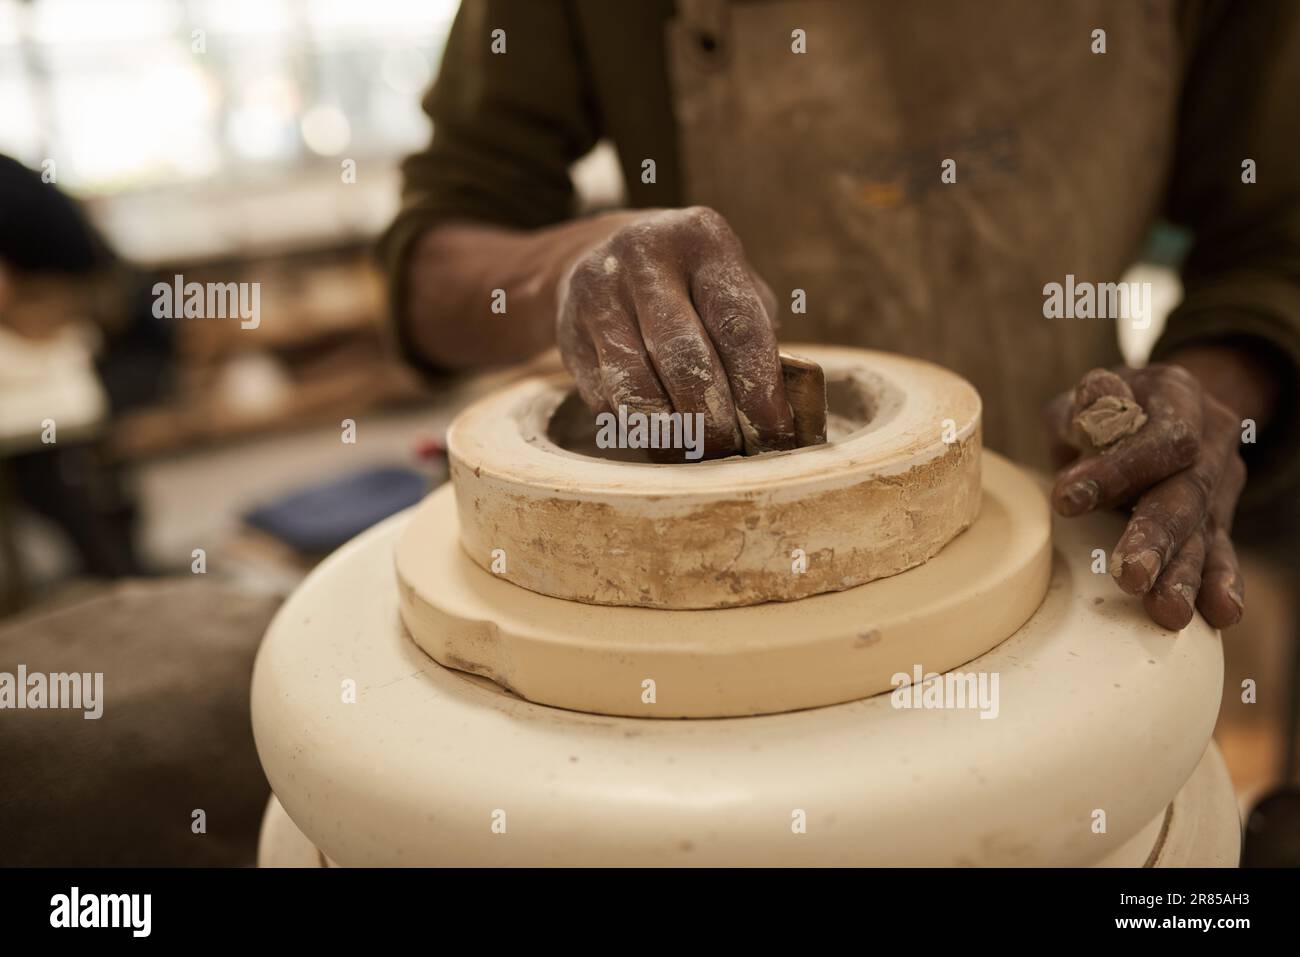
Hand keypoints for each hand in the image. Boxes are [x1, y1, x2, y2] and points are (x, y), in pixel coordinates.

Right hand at [556, 206, 795, 457]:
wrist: (595, 254)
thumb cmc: (688, 284)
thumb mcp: (727, 286)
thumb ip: (756, 338)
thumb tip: (777, 418)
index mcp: (701, 238)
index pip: (738, 326)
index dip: (759, 389)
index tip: (773, 433)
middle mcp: (644, 257)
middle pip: (686, 361)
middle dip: (713, 421)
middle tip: (731, 450)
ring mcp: (598, 294)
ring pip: (637, 388)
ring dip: (672, 434)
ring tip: (696, 451)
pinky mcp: (567, 334)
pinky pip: (606, 399)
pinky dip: (638, 427)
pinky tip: (660, 432)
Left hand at [1046, 364, 1245, 630]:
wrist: (1148, 413)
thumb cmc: (1102, 411)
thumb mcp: (1087, 397)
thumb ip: (1089, 403)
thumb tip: (1097, 396)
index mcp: (1178, 396)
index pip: (1162, 436)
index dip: (1119, 469)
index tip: (1067, 499)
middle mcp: (1210, 439)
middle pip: (1189, 491)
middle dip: (1157, 536)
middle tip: (1129, 574)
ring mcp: (1218, 482)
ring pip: (1205, 531)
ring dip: (1186, 573)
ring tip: (1167, 610)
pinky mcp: (1216, 521)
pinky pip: (1220, 552)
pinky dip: (1220, 583)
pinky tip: (1219, 613)